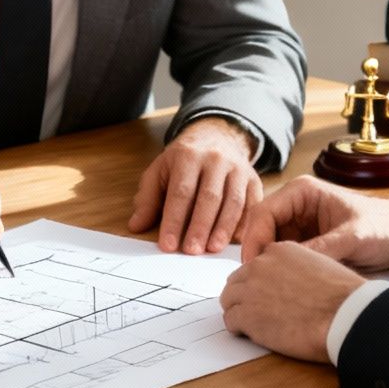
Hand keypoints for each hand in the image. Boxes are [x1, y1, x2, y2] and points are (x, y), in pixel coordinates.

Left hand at [130, 116, 261, 253]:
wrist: (217, 136)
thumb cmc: (183, 160)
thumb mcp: (160, 170)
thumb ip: (148, 198)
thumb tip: (136, 226)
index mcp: (188, 156)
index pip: (181, 192)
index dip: (174, 220)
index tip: (168, 245)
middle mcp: (215, 159)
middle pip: (209, 197)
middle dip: (200, 227)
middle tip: (191, 251)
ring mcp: (237, 168)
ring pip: (233, 201)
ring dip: (223, 228)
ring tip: (212, 248)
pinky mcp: (253, 179)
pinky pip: (252, 203)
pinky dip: (245, 223)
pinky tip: (236, 240)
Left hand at [219, 241, 365, 362]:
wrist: (344, 315)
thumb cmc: (343, 296)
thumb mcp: (320, 266)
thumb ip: (297, 269)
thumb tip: (292, 284)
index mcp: (279, 251)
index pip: (255, 264)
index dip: (260, 282)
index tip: (266, 295)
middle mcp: (260, 265)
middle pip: (237, 280)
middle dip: (245, 296)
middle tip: (258, 312)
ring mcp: (250, 289)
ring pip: (229, 300)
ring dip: (239, 312)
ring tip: (256, 326)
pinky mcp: (246, 315)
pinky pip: (230, 321)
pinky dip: (239, 330)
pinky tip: (256, 336)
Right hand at [239, 176, 388, 268]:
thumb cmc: (381, 226)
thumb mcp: (352, 237)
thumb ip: (322, 248)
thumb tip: (291, 264)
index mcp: (302, 192)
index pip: (263, 212)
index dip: (254, 238)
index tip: (254, 264)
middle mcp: (295, 204)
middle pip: (260, 227)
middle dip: (257, 252)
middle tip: (255, 278)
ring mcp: (298, 222)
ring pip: (268, 242)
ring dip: (266, 261)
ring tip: (266, 283)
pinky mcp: (304, 239)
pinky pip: (282, 252)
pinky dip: (279, 266)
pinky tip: (281, 283)